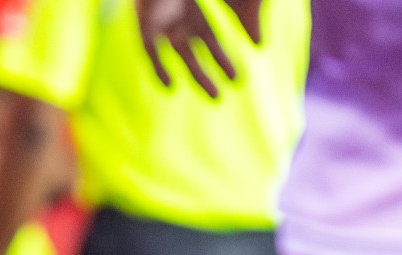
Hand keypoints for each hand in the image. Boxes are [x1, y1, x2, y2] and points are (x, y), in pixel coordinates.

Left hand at [134, 0, 263, 97]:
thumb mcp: (238, 0)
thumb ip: (248, 17)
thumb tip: (259, 45)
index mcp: (195, 5)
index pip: (208, 36)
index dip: (221, 57)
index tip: (236, 78)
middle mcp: (178, 11)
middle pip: (193, 47)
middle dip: (208, 71)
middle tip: (223, 97)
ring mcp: (160, 15)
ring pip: (177, 51)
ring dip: (195, 74)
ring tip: (216, 96)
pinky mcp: (143, 18)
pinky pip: (147, 49)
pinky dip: (158, 68)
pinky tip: (170, 86)